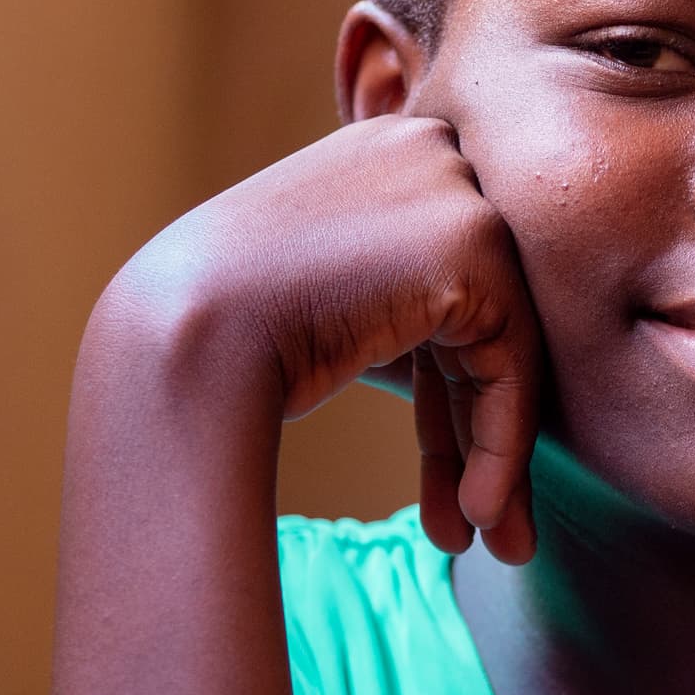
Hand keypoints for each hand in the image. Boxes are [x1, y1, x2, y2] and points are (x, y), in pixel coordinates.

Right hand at [99, 114, 541, 561]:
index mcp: (388, 152)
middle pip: (483, 314)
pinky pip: (513, 362)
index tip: (447, 477)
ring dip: (498, 454)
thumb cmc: (228, 332)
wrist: (182, 335)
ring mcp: (455, 190)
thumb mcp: (331, 296)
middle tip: (482, 520)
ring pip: (507, 344)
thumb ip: (401, 306)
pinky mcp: (472, 241)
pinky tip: (480, 515)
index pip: (450, 281)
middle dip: (479, 427)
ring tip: (494, 542)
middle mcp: (430, 151)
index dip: (449, 389)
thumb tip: (460, 368)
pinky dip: (503, 445)